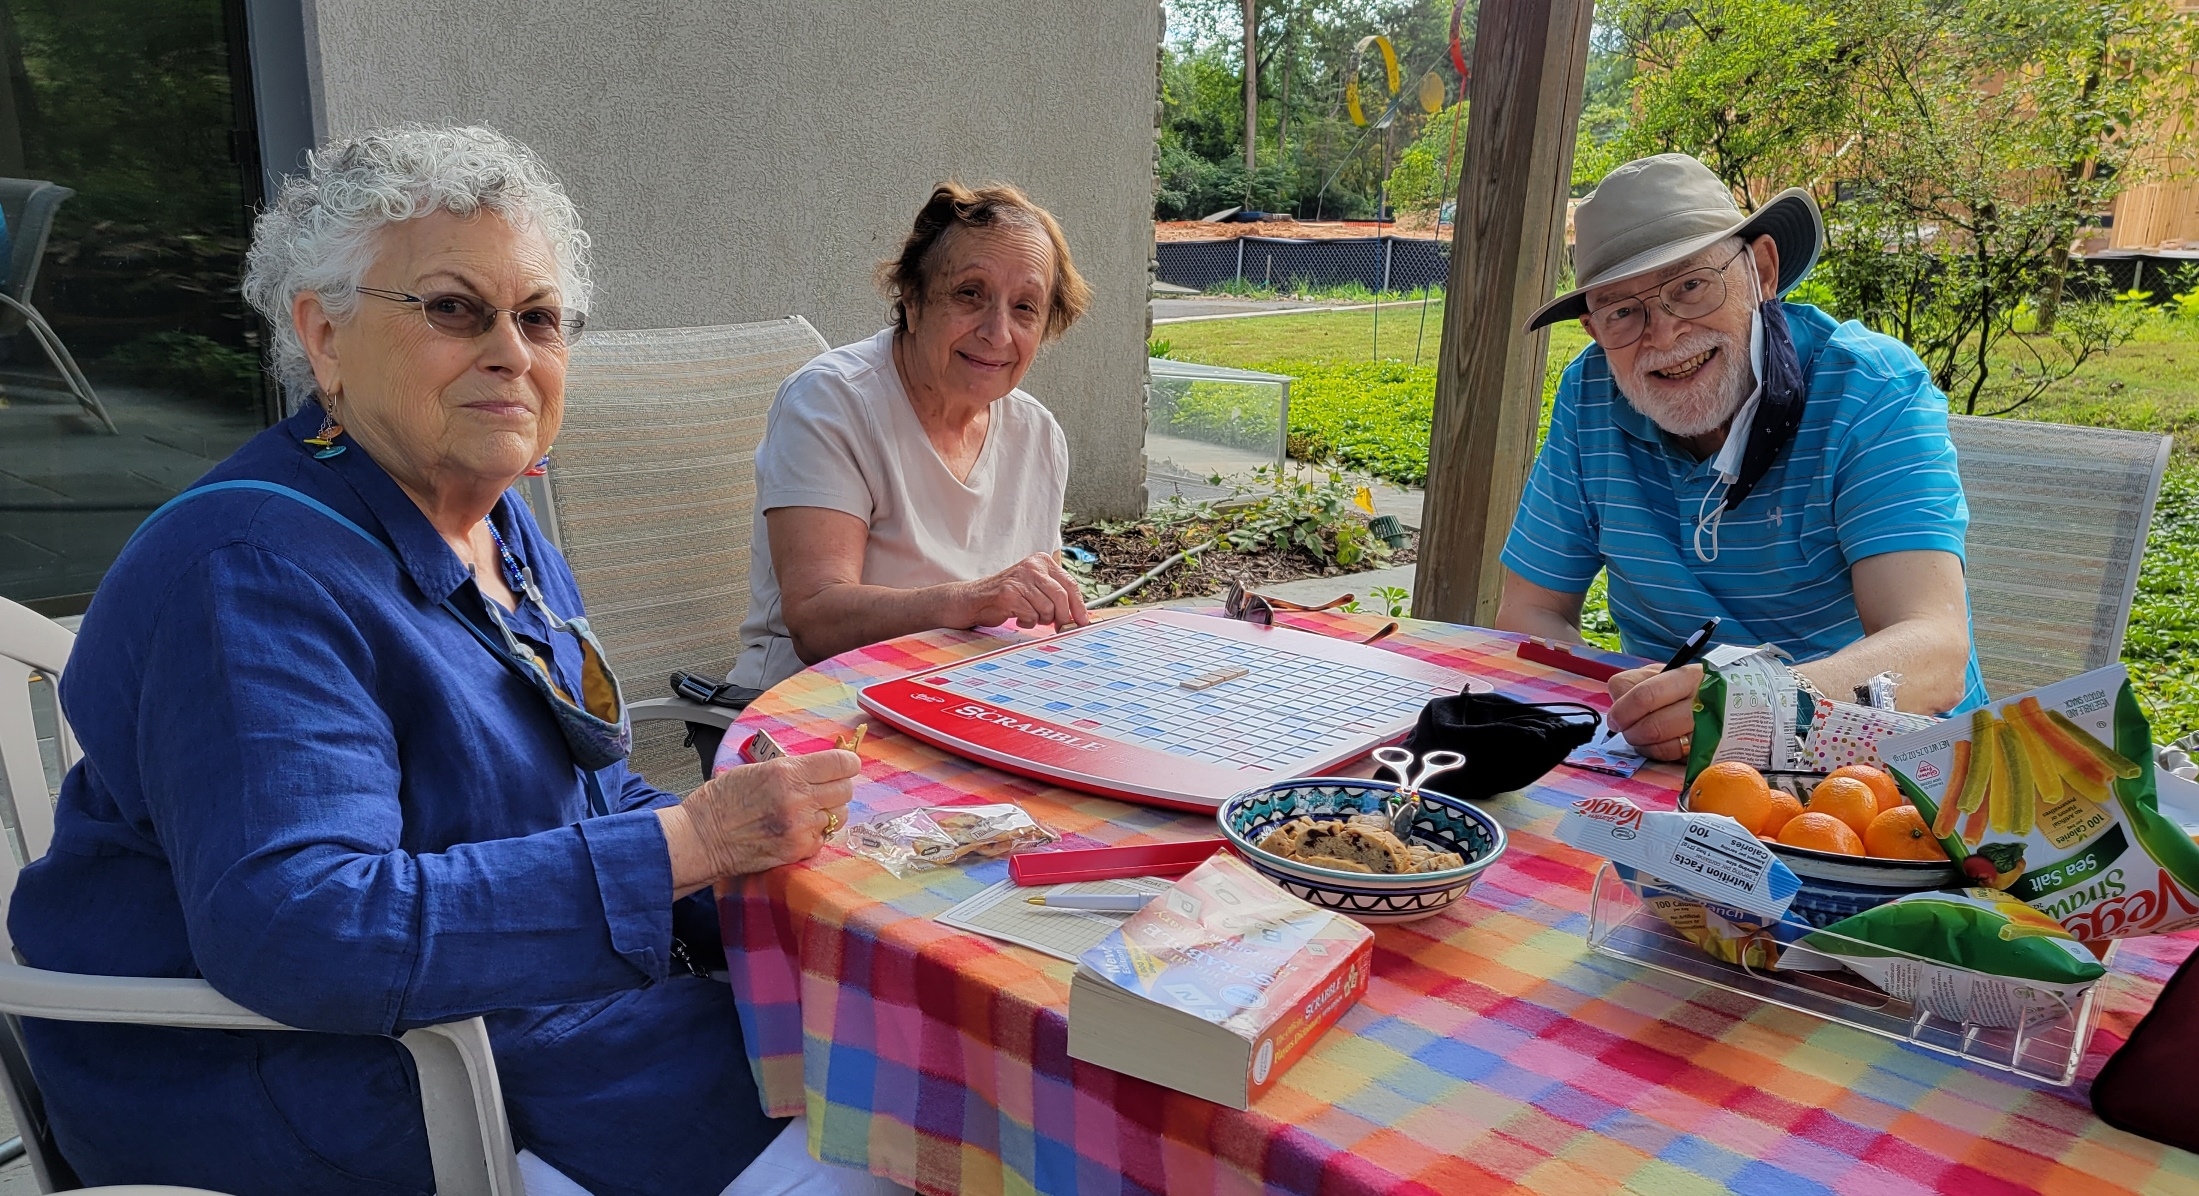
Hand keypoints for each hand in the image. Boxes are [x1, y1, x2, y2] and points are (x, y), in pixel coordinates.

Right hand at [658, 750, 858, 889]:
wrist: (702, 838)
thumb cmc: (721, 803)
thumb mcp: (757, 769)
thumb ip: (791, 768)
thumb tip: (819, 767)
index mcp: (787, 772)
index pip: (841, 763)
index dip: (847, 763)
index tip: (845, 765)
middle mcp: (799, 799)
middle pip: (845, 789)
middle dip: (837, 787)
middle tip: (823, 789)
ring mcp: (801, 827)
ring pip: (839, 815)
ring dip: (829, 811)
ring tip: (808, 811)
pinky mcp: (798, 850)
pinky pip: (824, 837)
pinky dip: (816, 833)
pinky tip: (798, 829)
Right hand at [954, 553, 1090, 631]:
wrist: (974, 599)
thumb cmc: (1008, 596)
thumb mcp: (1034, 587)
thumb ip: (1055, 595)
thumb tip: (1080, 616)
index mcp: (1041, 561)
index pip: (1070, 584)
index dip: (1079, 606)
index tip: (1083, 621)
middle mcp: (1031, 567)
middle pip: (1061, 597)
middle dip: (1063, 617)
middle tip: (1059, 627)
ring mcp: (1019, 580)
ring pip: (1047, 609)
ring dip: (1041, 619)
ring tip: (1030, 615)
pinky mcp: (1008, 595)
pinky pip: (1031, 616)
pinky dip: (1027, 622)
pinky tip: (1018, 617)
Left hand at [1606, 663, 1702, 760]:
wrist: (1738, 702)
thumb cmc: (1690, 686)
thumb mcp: (1666, 673)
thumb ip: (1636, 683)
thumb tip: (1617, 706)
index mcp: (1687, 677)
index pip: (1645, 696)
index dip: (1622, 710)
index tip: (1614, 718)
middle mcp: (1702, 703)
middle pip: (1652, 726)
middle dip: (1629, 731)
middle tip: (1624, 730)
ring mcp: (1710, 730)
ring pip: (1661, 745)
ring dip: (1641, 744)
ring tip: (1640, 736)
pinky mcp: (1711, 750)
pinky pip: (1674, 757)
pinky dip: (1658, 753)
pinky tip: (1656, 744)